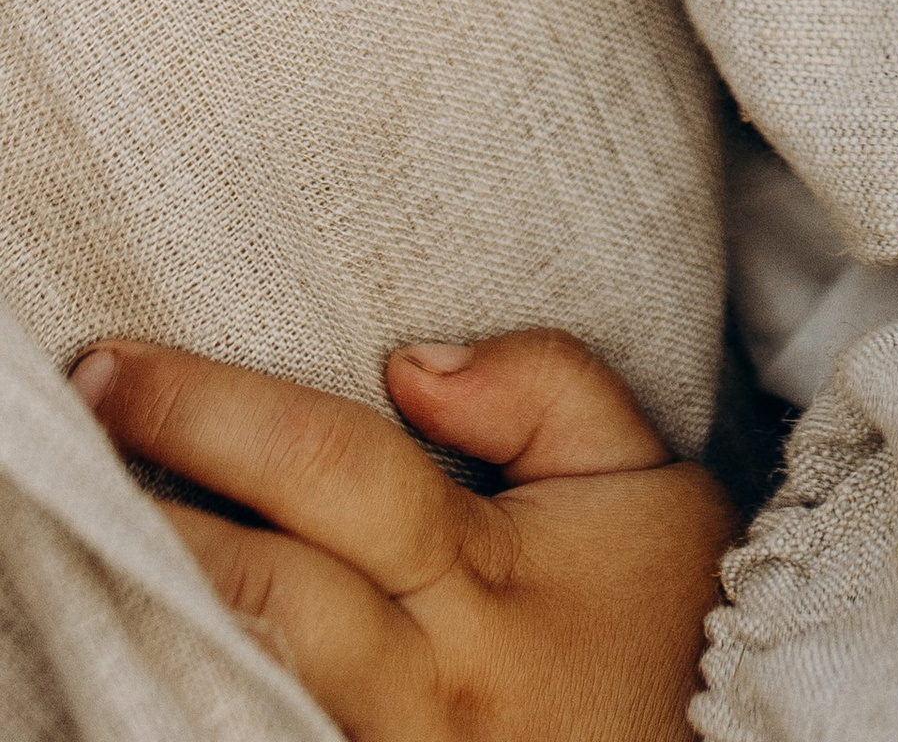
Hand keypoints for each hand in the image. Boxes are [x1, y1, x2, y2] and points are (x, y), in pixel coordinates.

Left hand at [70, 328, 734, 741]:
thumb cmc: (667, 622)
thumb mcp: (644, 479)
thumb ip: (546, 387)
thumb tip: (411, 359)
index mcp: (483, 577)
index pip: (334, 470)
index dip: (214, 414)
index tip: (112, 366)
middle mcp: (422, 682)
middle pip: (262, 592)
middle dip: (153, 515)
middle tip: (69, 432)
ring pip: (242, 689)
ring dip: (157, 612)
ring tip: (85, 539)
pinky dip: (198, 699)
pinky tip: (145, 651)